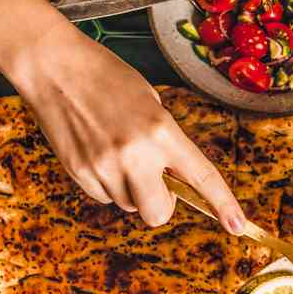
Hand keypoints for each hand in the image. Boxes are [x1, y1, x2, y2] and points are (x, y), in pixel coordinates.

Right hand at [0, 0, 246, 231]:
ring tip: (112, 149)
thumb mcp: (149, 103)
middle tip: (151, 180)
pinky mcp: (78, 172)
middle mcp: (135, 154)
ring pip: (128, 205)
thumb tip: (170, 179)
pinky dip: (103, 183)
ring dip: (127, 188)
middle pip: (158, 213)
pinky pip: (102, 197)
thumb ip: (164, 142)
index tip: (237, 226)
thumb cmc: (106, 77)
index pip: (201, 177)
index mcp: (161, 131)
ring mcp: (104, 166)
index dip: (222, 205)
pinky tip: (94, 151)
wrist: (55, 67)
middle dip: (158, 204)